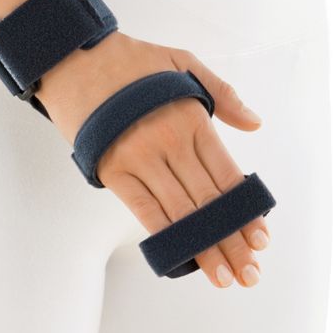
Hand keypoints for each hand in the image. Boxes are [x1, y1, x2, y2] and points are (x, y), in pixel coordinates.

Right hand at [37, 31, 269, 289]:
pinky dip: (164, 235)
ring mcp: (140, 158)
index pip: (227, 176)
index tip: (261, 240)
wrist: (72, 57)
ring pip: (180, 212)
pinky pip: (143, 209)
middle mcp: (170, 142)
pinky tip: (182, 256)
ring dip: (204, 247)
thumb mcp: (183, 62)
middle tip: (250, 273)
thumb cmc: (130, 60)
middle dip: (232, 240)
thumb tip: (255, 125)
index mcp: (193, 118)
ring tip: (223, 275)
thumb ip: (222, 94)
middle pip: (209, 202)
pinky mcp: (112, 170)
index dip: (246, 211)